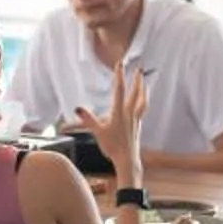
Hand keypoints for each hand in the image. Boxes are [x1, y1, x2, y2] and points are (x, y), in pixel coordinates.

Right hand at [68, 65, 148, 185]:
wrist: (127, 159)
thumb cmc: (112, 146)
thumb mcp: (97, 132)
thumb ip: (88, 119)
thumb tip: (78, 108)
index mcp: (119, 112)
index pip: (119, 90)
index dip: (119, 76)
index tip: (120, 64)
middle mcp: (129, 114)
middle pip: (135, 93)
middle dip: (137, 80)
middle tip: (139, 69)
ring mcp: (135, 119)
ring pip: (142, 101)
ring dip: (143, 90)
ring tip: (144, 82)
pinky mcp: (138, 125)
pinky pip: (142, 109)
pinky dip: (143, 101)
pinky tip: (142, 101)